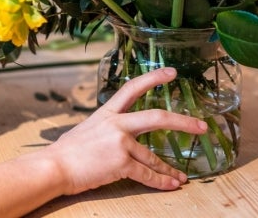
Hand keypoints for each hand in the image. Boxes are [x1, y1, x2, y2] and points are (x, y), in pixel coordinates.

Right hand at [44, 67, 207, 193]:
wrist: (55, 166)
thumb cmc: (68, 151)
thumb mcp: (88, 129)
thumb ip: (107, 128)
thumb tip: (118, 135)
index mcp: (107, 112)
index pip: (132, 88)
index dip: (154, 78)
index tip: (172, 72)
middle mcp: (117, 123)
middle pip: (158, 117)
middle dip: (183, 122)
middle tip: (202, 126)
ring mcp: (120, 142)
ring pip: (154, 156)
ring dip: (169, 169)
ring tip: (181, 176)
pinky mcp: (121, 163)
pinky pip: (147, 174)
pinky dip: (161, 181)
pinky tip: (171, 184)